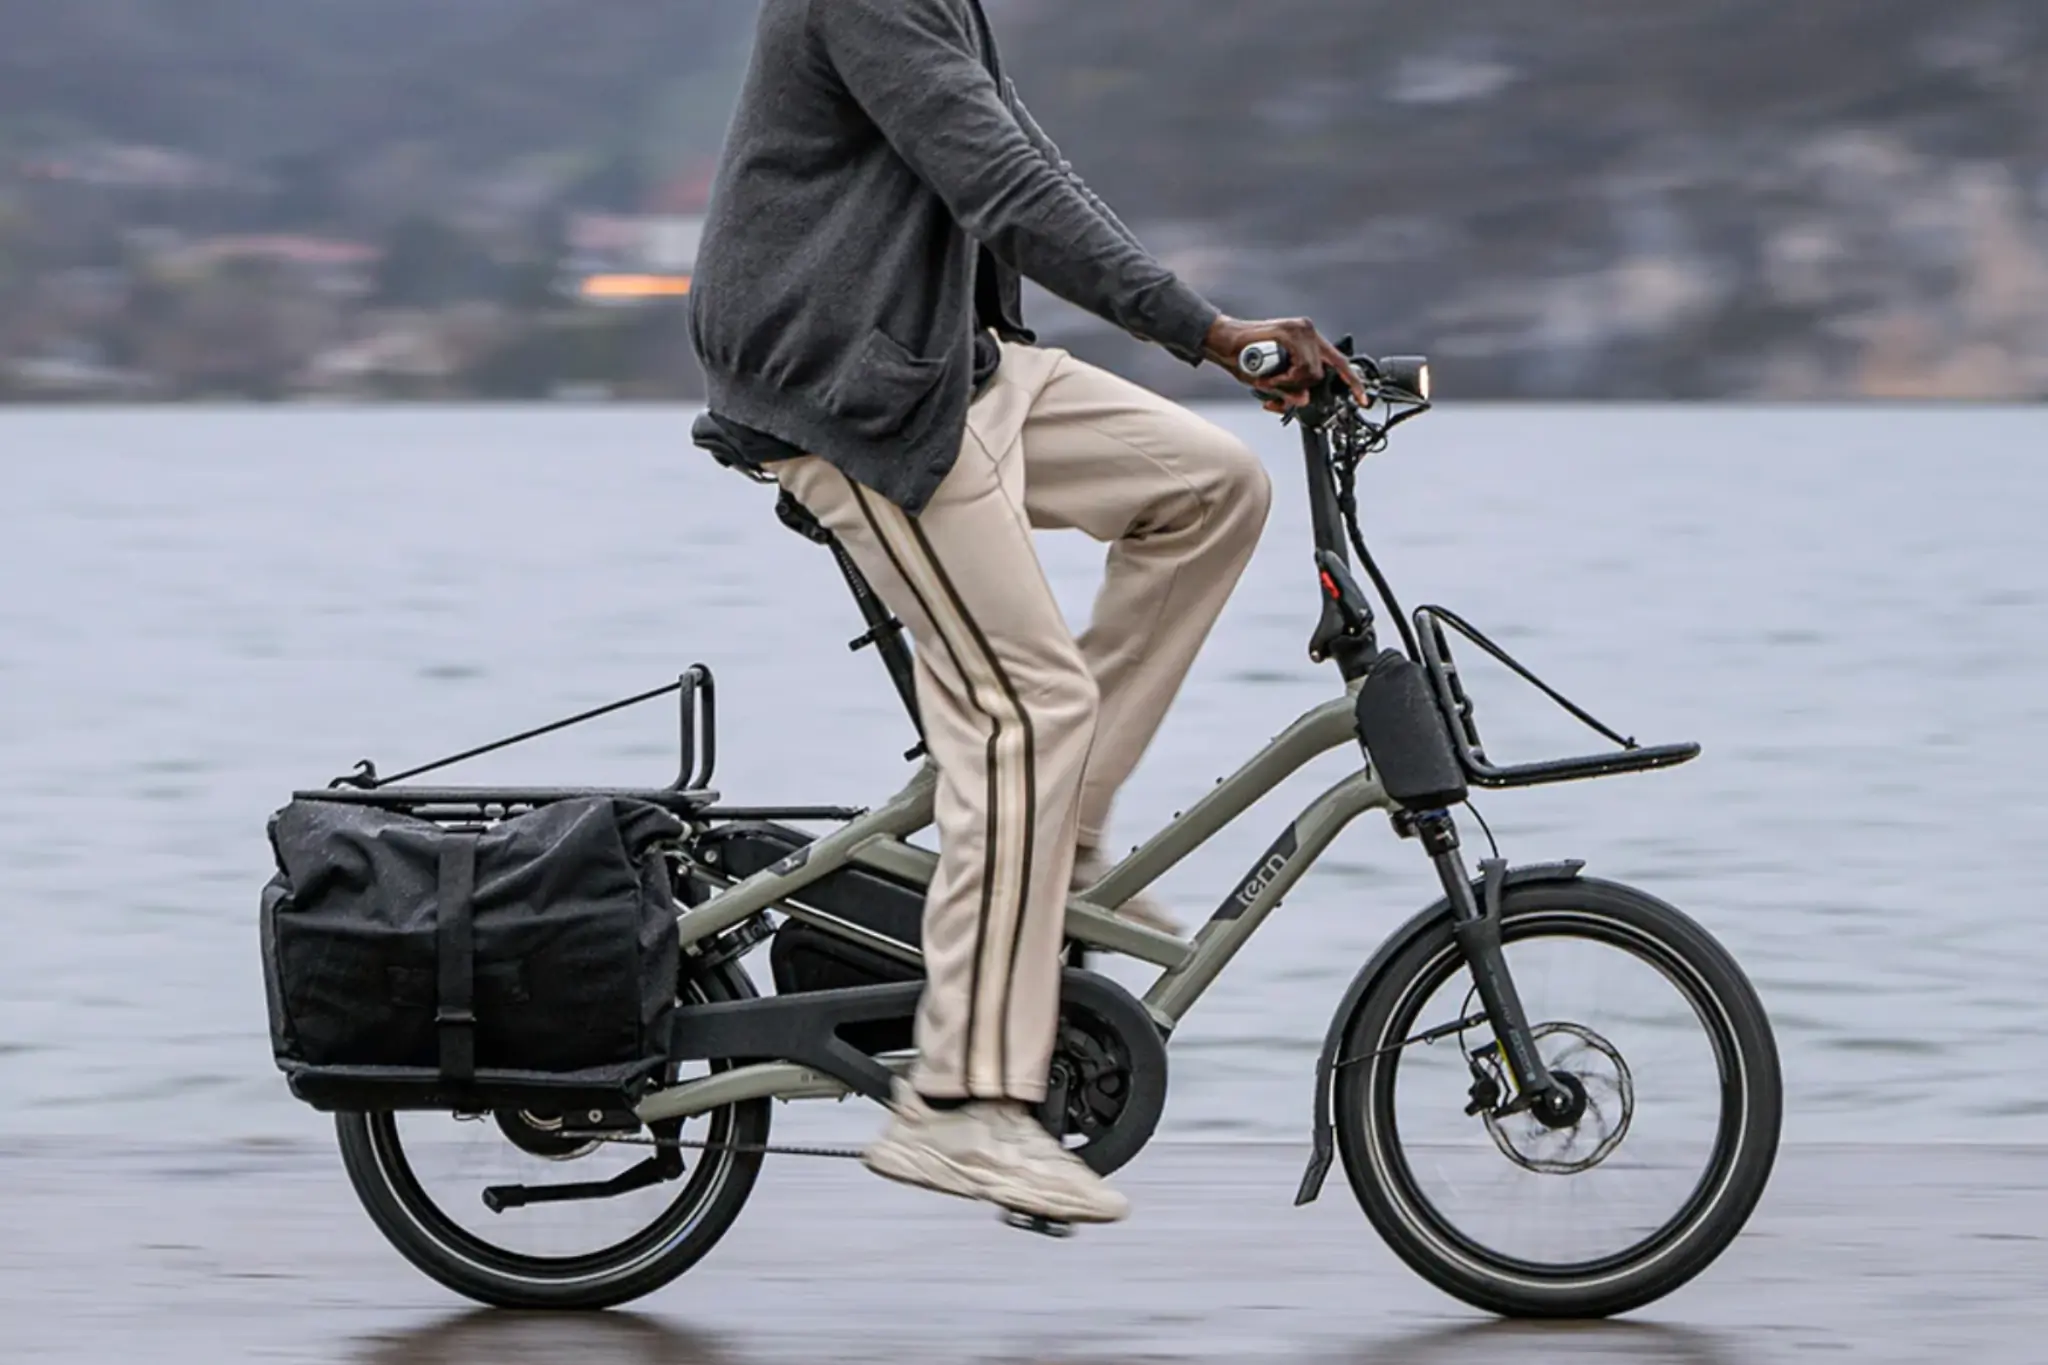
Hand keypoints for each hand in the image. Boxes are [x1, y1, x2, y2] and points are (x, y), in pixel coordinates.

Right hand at [1202, 315, 1370, 411]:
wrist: (1221, 343)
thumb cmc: (1243, 359)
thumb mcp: (1271, 381)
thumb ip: (1290, 391)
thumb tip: (1302, 402)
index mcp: (1308, 341)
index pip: (1338, 362)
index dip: (1351, 382)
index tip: (1362, 399)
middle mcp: (1308, 332)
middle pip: (1321, 374)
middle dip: (1298, 388)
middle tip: (1276, 387)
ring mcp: (1301, 329)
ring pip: (1311, 374)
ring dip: (1288, 384)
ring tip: (1268, 379)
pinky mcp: (1290, 332)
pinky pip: (1299, 368)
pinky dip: (1283, 379)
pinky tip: (1268, 374)